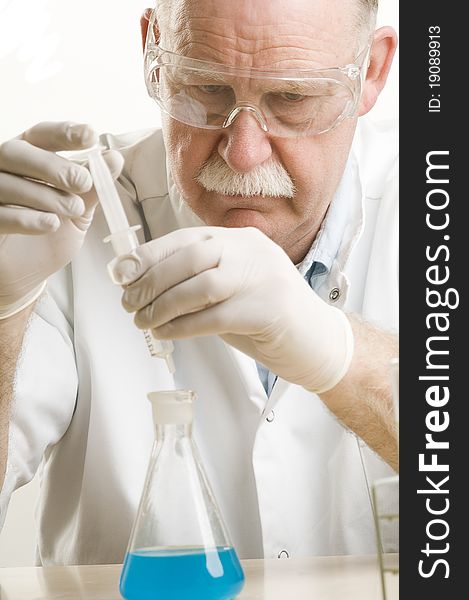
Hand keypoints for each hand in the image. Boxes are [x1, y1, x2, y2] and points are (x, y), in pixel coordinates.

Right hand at [0, 121, 122, 317]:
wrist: (28, 273)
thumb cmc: (50, 234)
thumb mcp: (79, 210)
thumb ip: (94, 187)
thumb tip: (114, 159)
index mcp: (28, 158)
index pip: (41, 135)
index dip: (63, 133)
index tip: (90, 135)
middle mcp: (3, 170)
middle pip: (17, 152)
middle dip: (52, 165)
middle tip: (83, 181)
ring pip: (8, 183)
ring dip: (45, 195)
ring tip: (73, 209)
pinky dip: (27, 218)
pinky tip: (51, 223)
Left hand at [113, 226, 353, 392]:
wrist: (317, 343)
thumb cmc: (267, 317)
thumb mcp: (232, 288)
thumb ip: (197, 281)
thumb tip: (143, 285)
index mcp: (243, 240)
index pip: (187, 239)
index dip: (150, 255)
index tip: (122, 272)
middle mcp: (253, 251)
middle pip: (191, 257)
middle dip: (151, 281)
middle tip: (128, 302)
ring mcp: (263, 278)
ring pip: (199, 285)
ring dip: (162, 306)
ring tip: (143, 321)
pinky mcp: (268, 310)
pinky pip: (213, 316)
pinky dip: (182, 327)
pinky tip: (166, 334)